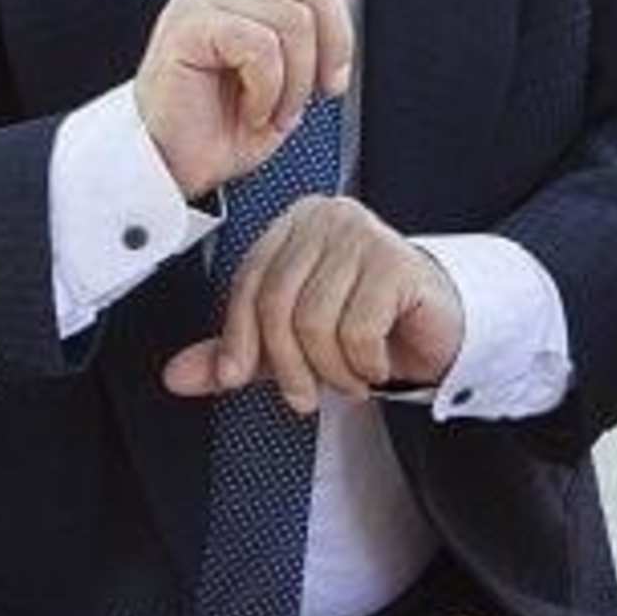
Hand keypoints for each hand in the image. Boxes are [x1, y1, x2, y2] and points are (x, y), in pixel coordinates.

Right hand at [134, 0, 370, 198]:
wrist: (170, 163)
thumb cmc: (223, 123)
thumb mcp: (286, 75)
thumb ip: (308, 27)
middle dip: (339, 41)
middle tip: (325, 90)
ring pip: (297, 18)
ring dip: (302, 79)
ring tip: (277, 109)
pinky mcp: (189, 26)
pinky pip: (263, 44)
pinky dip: (273, 89)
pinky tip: (254, 108)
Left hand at [162, 195, 464, 413]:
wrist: (440, 326)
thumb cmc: (365, 325)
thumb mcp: (291, 342)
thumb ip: (236, 353)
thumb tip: (176, 376)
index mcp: (293, 224)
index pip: (248, 280)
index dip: (237, 337)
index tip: (234, 379)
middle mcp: (326, 218)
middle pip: (277, 301)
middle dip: (286, 364)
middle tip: (304, 397)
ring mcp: (364, 234)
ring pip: (315, 320)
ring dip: (330, 369)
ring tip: (349, 377)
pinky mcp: (397, 262)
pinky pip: (358, 329)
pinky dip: (363, 363)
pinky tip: (376, 364)